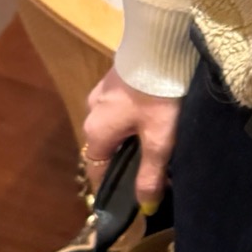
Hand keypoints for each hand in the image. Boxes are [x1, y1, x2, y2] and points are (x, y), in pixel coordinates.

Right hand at [84, 69, 181, 209]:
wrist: (160, 45)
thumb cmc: (157, 96)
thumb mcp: (159, 139)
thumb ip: (151, 174)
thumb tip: (145, 206)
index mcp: (96, 132)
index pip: (97, 171)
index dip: (114, 187)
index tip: (133, 197)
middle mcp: (91, 113)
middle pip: (107, 149)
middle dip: (128, 162)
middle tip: (156, 172)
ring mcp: (101, 93)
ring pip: (115, 127)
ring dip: (133, 139)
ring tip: (160, 144)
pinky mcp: (115, 79)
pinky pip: (121, 108)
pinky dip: (135, 119)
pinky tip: (156, 117)